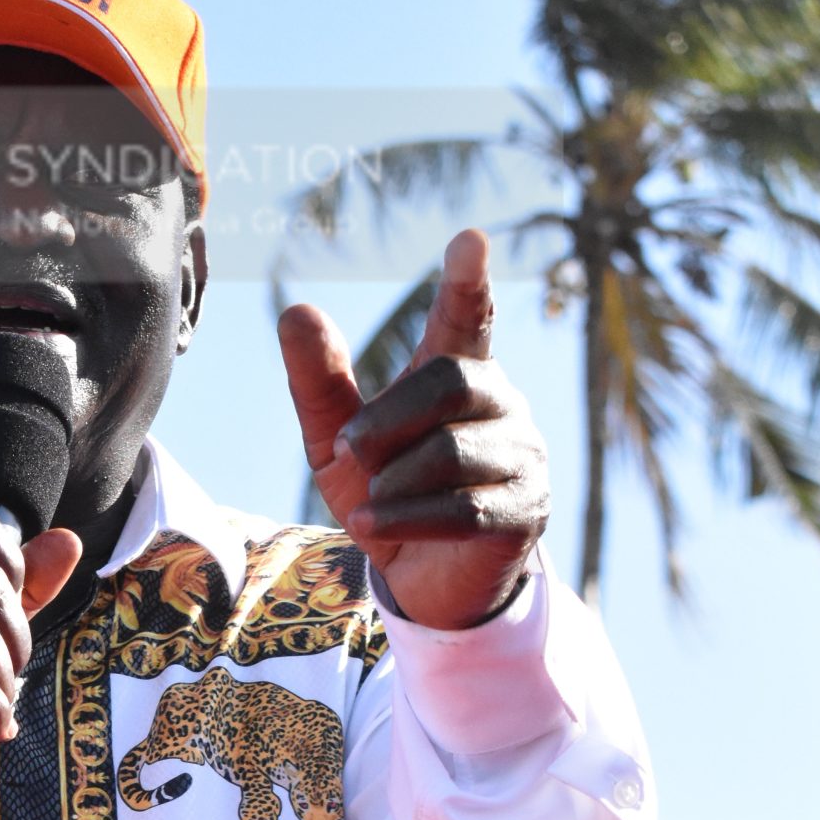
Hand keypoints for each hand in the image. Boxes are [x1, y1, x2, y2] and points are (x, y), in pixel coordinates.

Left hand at [278, 228, 549, 628]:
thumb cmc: (385, 492)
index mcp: (458, 373)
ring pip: (454, 450)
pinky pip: (464, 507)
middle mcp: (501, 404)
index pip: (468, 319)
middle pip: (450, 381)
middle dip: (388, 418)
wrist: (422, 579)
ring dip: (393, 480)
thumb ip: (320, 382)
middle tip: (347, 449)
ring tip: (365, 502)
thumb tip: (296, 310)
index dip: (468, 283)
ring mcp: (522, 458)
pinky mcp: (523, 513)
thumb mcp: (336, 440)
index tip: (469, 240)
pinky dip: (408, 516)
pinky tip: (373, 522)